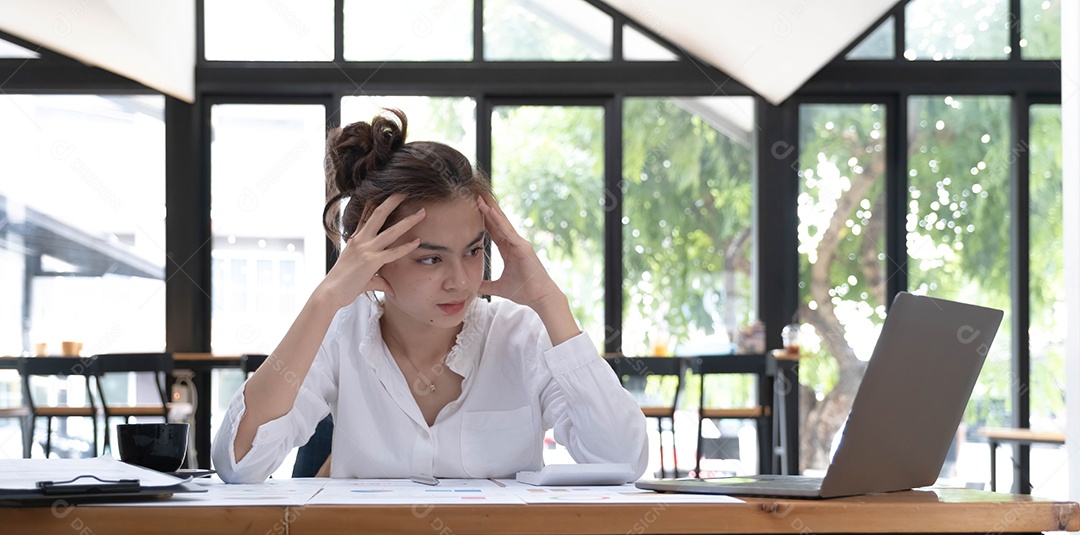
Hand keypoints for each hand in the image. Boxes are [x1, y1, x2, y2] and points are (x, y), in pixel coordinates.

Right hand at [317, 194, 424, 309]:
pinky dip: (406, 247)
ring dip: (408, 221)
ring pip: (391, 230)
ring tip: (422, 212)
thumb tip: (390, 287)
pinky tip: (418, 241)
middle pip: (379, 214)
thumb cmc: (343, 284)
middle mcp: (361, 240)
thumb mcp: (362, 275)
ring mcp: (366, 249)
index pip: (366, 215)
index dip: (376, 201)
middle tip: (406, 190)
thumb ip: (379, 278)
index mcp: (356, 239)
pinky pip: (393, 252)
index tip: (386, 190)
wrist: (331, 292)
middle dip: (393, 200)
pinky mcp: (371, 261)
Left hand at [477, 195, 561, 309]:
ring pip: (502, 224)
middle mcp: (515, 243)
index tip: (474, 208)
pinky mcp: (523, 248)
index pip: (493, 231)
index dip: (484, 219)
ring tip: (481, 199)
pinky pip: (508, 233)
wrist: (540, 298)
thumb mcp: (499, 288)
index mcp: (508, 250)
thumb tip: (472, 288)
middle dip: (488, 209)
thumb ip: (485, 286)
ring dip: (491, 211)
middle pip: (498, 223)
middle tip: (476, 195)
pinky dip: (499, 222)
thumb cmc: (524, 291)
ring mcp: (520, 244)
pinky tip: (491, 212)